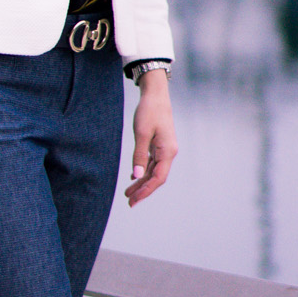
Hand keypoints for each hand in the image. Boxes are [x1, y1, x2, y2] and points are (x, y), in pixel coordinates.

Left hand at [125, 70, 175, 206]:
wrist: (155, 94)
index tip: (134, 200)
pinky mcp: (160, 145)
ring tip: (128, 193)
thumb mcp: (141, 134)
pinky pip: (152, 163)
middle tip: (129, 202)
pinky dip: (143, 171)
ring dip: (141, 182)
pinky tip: (134, 177)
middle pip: (157, 178)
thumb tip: (136, 176)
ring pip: (154, 171)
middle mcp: (169, 153)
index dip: (146, 191)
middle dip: (143, 190)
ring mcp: (165, 149)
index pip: (158, 178)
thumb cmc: (149, 111)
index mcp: (168, 151)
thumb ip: (139, 156)